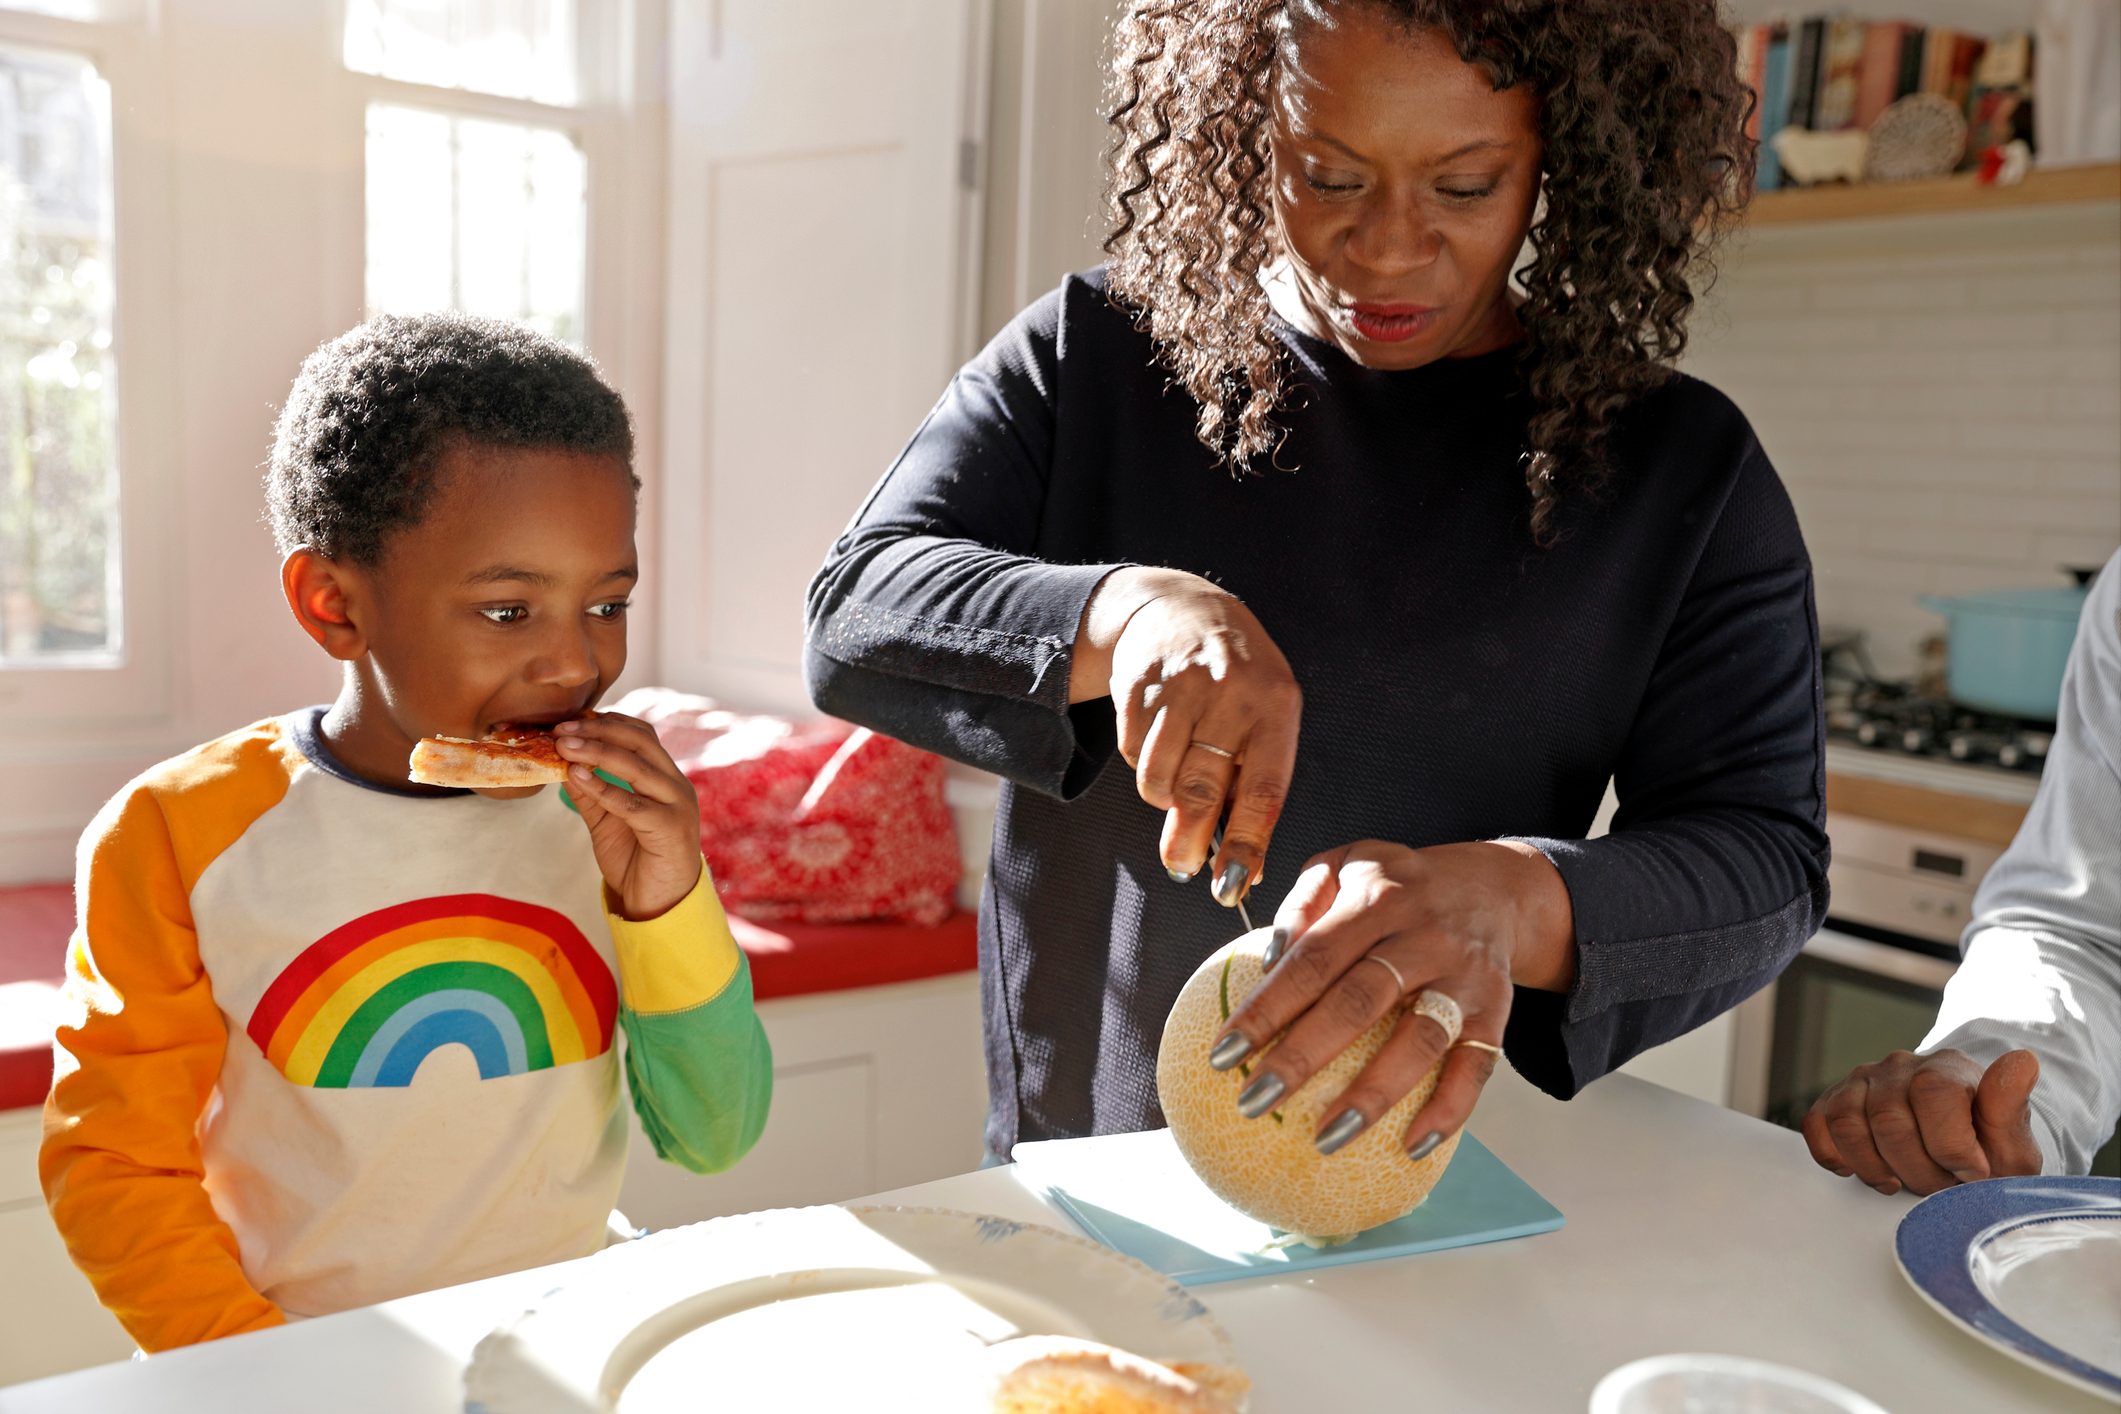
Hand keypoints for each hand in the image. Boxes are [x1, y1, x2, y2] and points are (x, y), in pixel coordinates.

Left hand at [553, 713, 703, 920]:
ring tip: (563, 746)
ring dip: (596, 752)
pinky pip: (632, 803)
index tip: (569, 721)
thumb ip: (590, 793)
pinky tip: (577, 777)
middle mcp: (676, 785)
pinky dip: (603, 787)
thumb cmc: (636, 862)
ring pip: (636, 766)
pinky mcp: (670, 828)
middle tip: (561, 730)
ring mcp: (677, 805)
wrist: (660, 905)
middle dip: (598, 730)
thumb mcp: (606, 821)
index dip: (606, 722)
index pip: (641, 734)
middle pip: (640, 741)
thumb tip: (562, 764)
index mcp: (665, 778)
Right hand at [1072, 567, 1300, 902]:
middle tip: (1181, 866)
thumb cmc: (1237, 681)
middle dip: (1187, 840)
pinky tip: (1157, 740)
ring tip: (1173, 783)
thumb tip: (1245, 869)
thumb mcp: (1265, 718)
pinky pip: (1130, 752)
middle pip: (1200, 789)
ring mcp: (1180, 686)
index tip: (1231, 885)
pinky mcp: (1137, 683)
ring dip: (1161, 796)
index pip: (1262, 790)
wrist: (1182, 608)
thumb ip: (1254, 785)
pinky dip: (1141, 762)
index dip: (1245, 844)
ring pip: (1157, 777)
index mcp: (1275, 707)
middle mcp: (1230, 693)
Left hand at [1207, 839, 1574, 1157]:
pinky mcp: (1495, 1012)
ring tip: (1325, 1140)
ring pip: (1419, 1041)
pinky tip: (1411, 1147)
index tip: (1222, 1055)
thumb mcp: (1346, 865)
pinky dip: (1449, 1110)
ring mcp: (1464, 978)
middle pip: (1359, 1002)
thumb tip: (1265, 962)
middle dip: (1302, 1057)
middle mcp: (1423, 937)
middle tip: (1253, 1102)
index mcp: (1377, 900)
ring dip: (1372, 1096)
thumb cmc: (1395, 888)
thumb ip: (1303, 903)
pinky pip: (1476, 1067)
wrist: (1495, 890)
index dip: (1266, 1007)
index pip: (1312, 959)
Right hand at [1802, 1048, 2041, 1195]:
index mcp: (1947, 1069)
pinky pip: (1818, 1126)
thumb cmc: (1986, 1151)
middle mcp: (1899, 1066)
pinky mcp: (1834, 1101)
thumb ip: (2012, 1106)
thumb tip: (2024, 1060)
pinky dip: (1837, 1156)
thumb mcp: (2013, 1143)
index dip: (1951, 1146)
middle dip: (1917, 1170)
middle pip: (1889, 1120)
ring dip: (1875, 1168)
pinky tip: (1868, 1169)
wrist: (1960, 1152)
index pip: (1934, 1094)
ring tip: (1904, 1182)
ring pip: (1847, 1123)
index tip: (1972, 1173)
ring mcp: (1862, 1082)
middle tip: (1940, 1188)